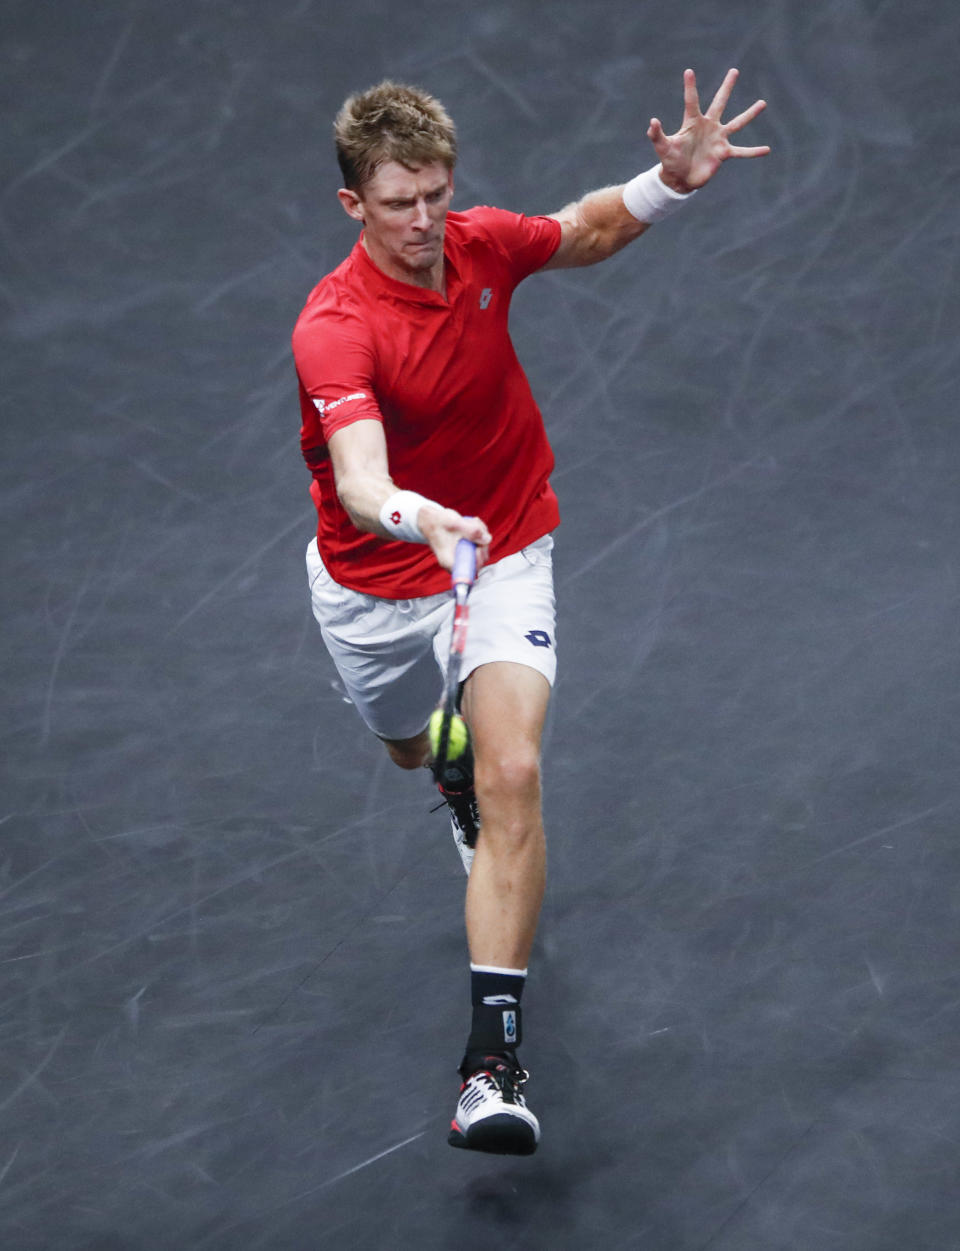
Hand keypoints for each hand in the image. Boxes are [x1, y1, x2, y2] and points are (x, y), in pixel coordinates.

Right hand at [419, 505, 491, 572]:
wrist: (431, 519)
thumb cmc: (438, 522)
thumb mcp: (455, 523)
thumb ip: (472, 531)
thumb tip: (487, 539)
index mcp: (449, 561)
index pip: (469, 571)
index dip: (478, 560)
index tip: (477, 546)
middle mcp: (456, 562)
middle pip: (479, 561)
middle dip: (482, 543)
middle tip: (477, 528)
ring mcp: (461, 556)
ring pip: (480, 552)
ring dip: (482, 536)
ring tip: (474, 523)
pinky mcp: (465, 550)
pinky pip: (478, 546)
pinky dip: (479, 534)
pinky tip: (473, 524)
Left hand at [648, 68, 768, 192]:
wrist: (680, 179)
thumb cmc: (670, 161)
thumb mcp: (662, 147)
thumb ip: (657, 135)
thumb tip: (652, 122)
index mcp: (693, 122)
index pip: (691, 101)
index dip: (690, 87)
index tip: (689, 71)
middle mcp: (708, 126)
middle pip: (719, 103)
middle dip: (726, 87)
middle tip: (734, 71)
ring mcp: (718, 139)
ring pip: (737, 123)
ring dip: (750, 114)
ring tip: (763, 103)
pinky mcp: (723, 153)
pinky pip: (741, 151)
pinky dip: (753, 152)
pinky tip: (767, 150)